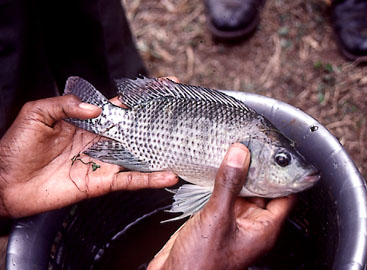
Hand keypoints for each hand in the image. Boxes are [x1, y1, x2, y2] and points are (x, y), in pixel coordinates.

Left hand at [0, 95, 177, 217]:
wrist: (4, 182)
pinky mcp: (101, 183)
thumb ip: (66, 104)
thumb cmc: (16, 146)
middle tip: (183, 112)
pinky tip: (167, 176)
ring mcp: (104, 161)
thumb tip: (96, 108)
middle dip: (160, 120)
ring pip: (138, 156)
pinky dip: (149, 179)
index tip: (166, 85)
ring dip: (160, 153)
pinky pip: (129, 180)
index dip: (143, 95)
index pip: (122, 105)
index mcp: (89, 121)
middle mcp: (101, 140)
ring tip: (183, 148)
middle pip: (137, 128)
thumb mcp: (37, 114)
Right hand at [148, 143, 294, 269]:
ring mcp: (233, 220)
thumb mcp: (217, 218)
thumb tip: (239, 155)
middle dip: (257, 169)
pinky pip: (224, 195)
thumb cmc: (201, 263)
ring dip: (238, 174)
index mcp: (263, 228)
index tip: (277, 153)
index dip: (283, 174)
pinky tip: (216, 167)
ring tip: (234, 150)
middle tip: (251, 144)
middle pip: (263, 189)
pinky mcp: (216, 218)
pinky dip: (222, 182)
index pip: (284, 196)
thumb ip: (229, 185)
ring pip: (242, 190)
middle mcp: (251, 224)